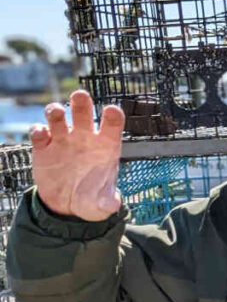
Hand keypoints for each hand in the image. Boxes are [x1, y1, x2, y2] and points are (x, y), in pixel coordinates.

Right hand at [30, 89, 124, 220]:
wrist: (67, 205)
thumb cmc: (91, 199)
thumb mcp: (101, 205)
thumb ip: (107, 202)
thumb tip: (113, 205)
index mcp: (105, 146)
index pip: (112, 125)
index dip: (113, 116)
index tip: (112, 111)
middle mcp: (84, 138)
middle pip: (83, 112)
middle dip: (81, 103)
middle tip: (79, 96)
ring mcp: (63, 140)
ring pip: (58, 116)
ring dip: (56, 111)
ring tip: (57, 113)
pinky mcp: (44, 147)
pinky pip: (38, 132)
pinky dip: (38, 131)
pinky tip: (41, 135)